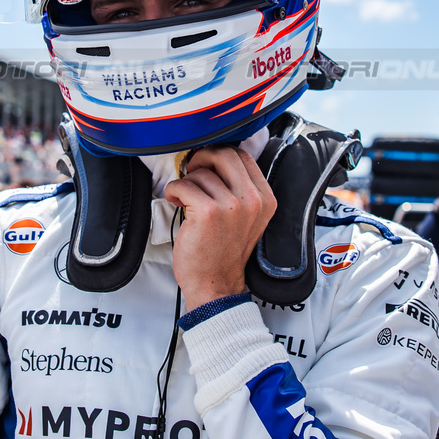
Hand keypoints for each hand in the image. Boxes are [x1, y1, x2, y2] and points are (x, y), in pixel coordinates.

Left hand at [164, 147, 275, 311]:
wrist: (215, 283)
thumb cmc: (225, 252)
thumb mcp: (247, 218)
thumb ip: (240, 189)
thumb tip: (215, 159)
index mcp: (265, 199)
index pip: (243, 157)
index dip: (220, 155)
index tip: (207, 164)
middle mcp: (252, 200)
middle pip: (225, 154)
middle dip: (203, 157)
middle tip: (192, 170)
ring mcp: (231, 206)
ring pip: (201, 172)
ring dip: (187, 182)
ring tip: (185, 198)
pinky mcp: (208, 212)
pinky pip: (183, 185)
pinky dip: (174, 191)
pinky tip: (176, 202)